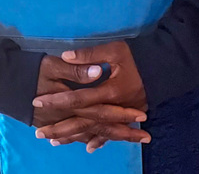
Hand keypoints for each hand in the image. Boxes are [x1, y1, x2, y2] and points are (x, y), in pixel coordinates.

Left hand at [32, 42, 149, 150]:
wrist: (160, 67)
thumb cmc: (136, 57)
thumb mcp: (114, 50)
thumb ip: (90, 55)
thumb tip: (65, 56)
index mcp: (108, 92)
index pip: (77, 99)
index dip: (57, 101)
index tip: (38, 101)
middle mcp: (112, 108)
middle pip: (82, 121)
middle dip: (60, 128)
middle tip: (39, 133)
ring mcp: (119, 115)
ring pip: (93, 130)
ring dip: (74, 136)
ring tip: (54, 141)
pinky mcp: (125, 116)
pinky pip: (110, 133)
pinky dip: (99, 140)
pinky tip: (89, 148)